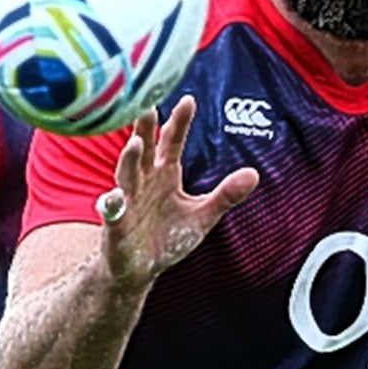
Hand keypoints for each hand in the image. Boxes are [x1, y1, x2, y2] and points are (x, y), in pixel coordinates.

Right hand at [96, 95, 257, 289]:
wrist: (140, 268)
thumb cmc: (168, 236)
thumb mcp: (203, 215)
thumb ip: (226, 195)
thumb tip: (255, 173)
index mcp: (165, 173)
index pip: (172, 141)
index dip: (180, 122)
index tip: (188, 99)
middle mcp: (144, 181)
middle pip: (144, 148)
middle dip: (145, 127)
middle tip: (147, 103)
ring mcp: (127, 201)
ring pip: (126, 175)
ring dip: (130, 160)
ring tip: (135, 144)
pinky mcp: (116, 225)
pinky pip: (112, 213)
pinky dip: (112, 205)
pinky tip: (114, 197)